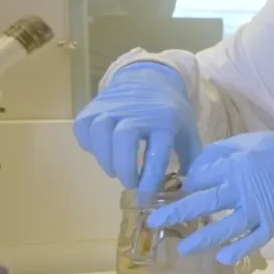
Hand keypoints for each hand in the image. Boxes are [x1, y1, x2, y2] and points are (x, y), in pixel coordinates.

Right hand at [73, 63, 200, 195]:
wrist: (149, 78)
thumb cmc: (169, 113)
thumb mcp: (187, 131)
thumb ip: (190, 158)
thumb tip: (188, 188)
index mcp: (165, 120)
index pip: (157, 151)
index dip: (150, 177)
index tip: (146, 195)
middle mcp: (137, 111)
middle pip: (124, 137)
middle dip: (124, 167)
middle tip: (129, 183)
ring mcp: (112, 106)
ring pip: (100, 130)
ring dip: (104, 157)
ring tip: (114, 171)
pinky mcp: (94, 105)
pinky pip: (83, 126)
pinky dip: (88, 143)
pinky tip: (101, 151)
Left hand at [147, 131, 273, 265]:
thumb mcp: (245, 140)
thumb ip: (218, 153)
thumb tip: (194, 171)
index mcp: (235, 166)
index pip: (200, 179)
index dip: (188, 184)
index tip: (182, 190)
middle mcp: (242, 191)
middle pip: (204, 204)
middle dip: (177, 214)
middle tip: (154, 224)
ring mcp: (258, 211)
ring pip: (225, 228)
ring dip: (202, 240)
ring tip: (184, 250)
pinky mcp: (272, 224)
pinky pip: (253, 241)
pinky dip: (238, 250)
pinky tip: (223, 258)